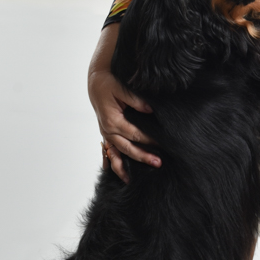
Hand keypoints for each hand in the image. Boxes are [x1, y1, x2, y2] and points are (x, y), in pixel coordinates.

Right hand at [88, 25, 159, 182]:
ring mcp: (106, 134)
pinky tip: (122, 175)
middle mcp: (108, 131)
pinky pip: (110, 153)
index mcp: (113, 121)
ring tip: (133, 179)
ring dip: (126, 166)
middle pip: (128, 148)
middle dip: (143, 157)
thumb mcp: (121, 88)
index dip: (150, 140)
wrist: (96, 81)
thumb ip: (136, 100)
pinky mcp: (107, 134)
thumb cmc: (109, 83)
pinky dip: (115, 164)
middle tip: (159, 163)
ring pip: (117, 154)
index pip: (135, 134)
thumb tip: (150, 110)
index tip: (163, 144)